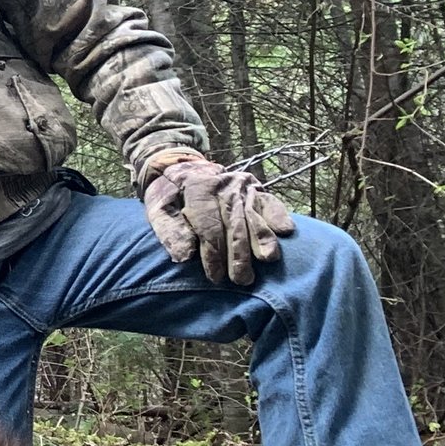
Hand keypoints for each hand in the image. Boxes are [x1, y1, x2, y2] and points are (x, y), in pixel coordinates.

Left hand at [143, 152, 295, 285]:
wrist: (179, 166)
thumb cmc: (169, 197)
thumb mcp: (158, 209)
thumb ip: (169, 231)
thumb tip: (185, 257)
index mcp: (197, 189)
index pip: (208, 226)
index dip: (213, 253)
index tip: (216, 277)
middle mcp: (223, 186)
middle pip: (233, 223)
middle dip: (239, 254)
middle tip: (242, 279)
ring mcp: (242, 186)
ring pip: (254, 215)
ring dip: (262, 238)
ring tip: (267, 259)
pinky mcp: (256, 188)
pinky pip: (270, 202)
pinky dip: (279, 215)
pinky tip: (286, 231)